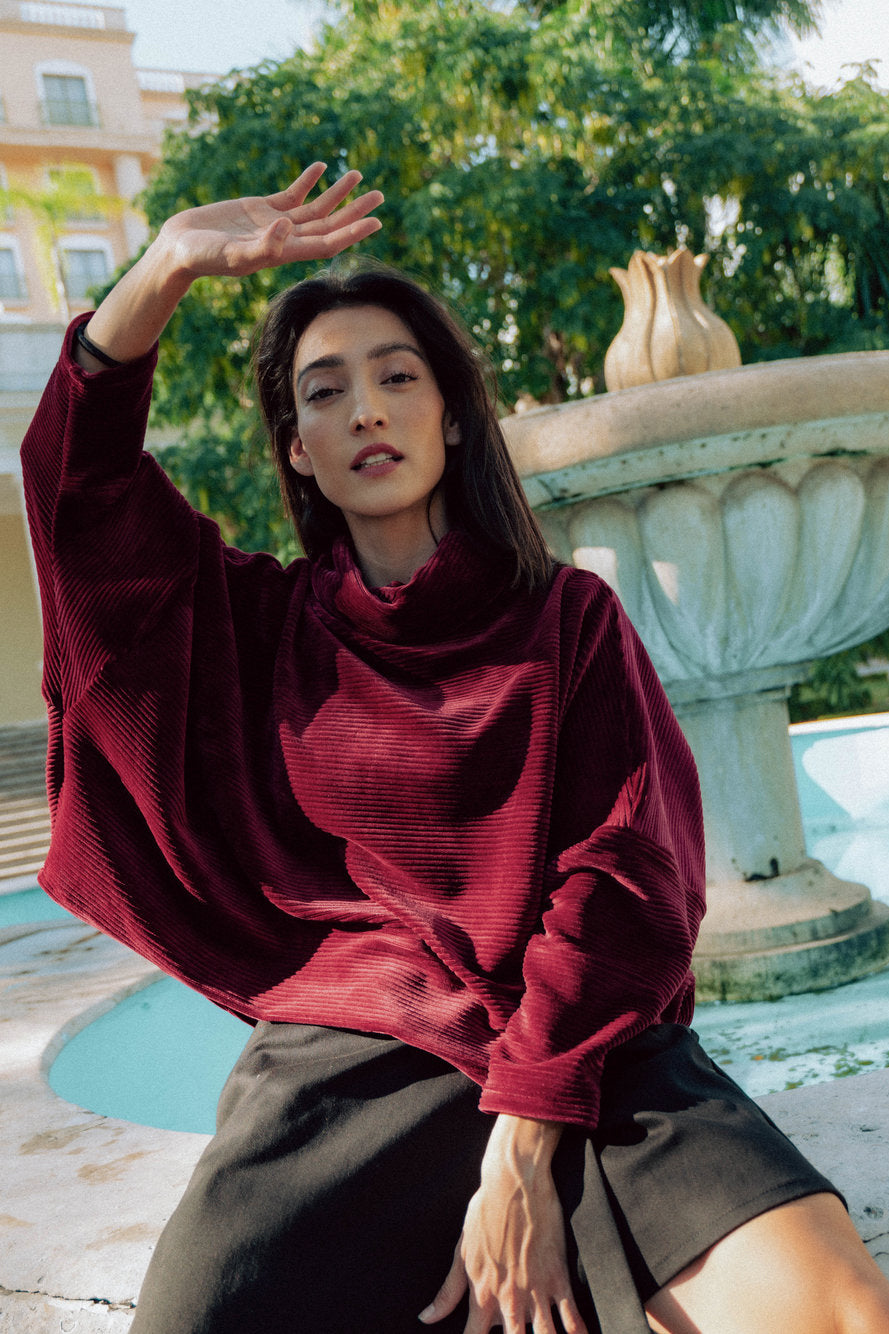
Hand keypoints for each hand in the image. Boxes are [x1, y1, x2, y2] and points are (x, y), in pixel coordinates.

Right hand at [157, 162, 383, 278]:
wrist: (180, 248)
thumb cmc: (204, 258)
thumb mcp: (233, 254)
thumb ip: (262, 246)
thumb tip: (288, 226)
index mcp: (285, 253)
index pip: (327, 243)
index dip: (352, 232)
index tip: (375, 221)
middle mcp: (285, 239)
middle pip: (328, 225)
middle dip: (354, 211)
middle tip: (379, 195)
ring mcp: (274, 223)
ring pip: (314, 208)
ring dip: (336, 193)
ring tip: (358, 175)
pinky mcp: (260, 208)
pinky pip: (292, 194)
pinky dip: (307, 181)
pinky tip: (322, 167)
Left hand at [419, 1116, 588, 1333]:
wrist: (513, 1181)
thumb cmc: (485, 1212)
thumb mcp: (461, 1251)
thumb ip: (447, 1291)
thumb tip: (426, 1318)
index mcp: (481, 1294)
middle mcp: (508, 1300)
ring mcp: (535, 1290)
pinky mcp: (558, 1278)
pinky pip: (572, 1317)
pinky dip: (577, 1333)